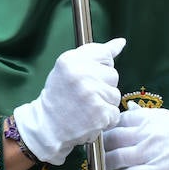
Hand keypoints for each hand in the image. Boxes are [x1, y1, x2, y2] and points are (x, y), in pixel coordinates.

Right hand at [13, 38, 125, 165]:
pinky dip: (106, 119)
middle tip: (85, 95)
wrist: (47, 127)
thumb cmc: (59, 95)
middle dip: (103, 86)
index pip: (105, 54)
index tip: (90, 76)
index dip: (100, 67)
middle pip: (113, 75)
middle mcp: (81, 74)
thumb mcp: (70, 67)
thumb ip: (96, 53)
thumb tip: (121, 42)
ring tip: (87, 107)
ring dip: (105, 103)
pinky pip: (115, 113)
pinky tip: (90, 119)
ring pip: (116, 95)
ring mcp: (91, 94)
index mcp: (71, 60)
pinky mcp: (99, 113)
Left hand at [102, 105, 168, 169]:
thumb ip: (147, 116)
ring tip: (101, 167)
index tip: (100, 135)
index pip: (117, 120)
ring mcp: (150, 153)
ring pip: (114, 158)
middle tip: (94, 153)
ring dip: (103, 164)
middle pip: (111, 138)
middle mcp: (148, 134)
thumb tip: (129, 108)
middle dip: (99, 147)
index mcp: (151, 118)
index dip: (106, 129)